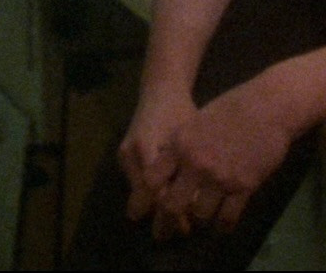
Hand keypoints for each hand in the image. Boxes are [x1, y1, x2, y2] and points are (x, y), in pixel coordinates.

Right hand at [117, 85, 196, 223]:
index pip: (157, 190)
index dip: (172, 210)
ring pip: (140, 193)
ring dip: (157, 209)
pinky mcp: (125, 158)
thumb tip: (200, 202)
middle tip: (179, 234)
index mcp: (146, 147)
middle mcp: (131, 154)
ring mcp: (125, 157)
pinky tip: (169, 206)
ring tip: (177, 226)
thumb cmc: (181, 111)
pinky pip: (139, 184)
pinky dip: (153, 197)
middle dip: (161, 217)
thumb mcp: (191, 138)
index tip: (188, 226)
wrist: (160, 90)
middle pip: (145, 197)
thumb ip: (193, 167)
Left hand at [150, 77, 298, 239]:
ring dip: (201, 218)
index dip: (152, 194)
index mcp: (180, 145)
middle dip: (171, 219)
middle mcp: (196, 164)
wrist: (268, 107)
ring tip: (203, 217)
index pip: (153, 180)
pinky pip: (228, 217)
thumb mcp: (196, 120)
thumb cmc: (232, 107)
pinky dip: (223, 225)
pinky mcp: (244, 187)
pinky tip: (222, 224)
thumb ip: (180, 144)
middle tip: (170, 227)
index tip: (156, 200)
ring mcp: (220, 177)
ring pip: (201, 215)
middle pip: (172, 206)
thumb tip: (165, 161)